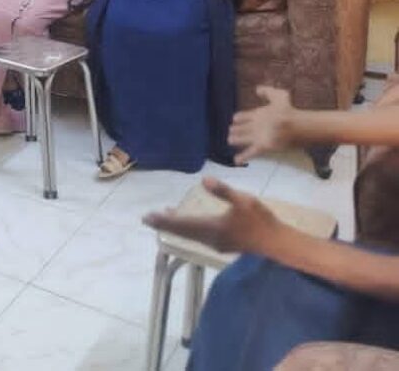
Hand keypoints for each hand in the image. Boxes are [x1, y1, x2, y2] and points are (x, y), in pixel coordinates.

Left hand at [143, 177, 281, 253]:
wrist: (277, 243)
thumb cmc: (261, 221)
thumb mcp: (244, 201)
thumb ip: (223, 191)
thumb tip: (203, 180)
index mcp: (211, 227)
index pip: (181, 224)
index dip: (163, 220)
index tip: (147, 217)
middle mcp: (209, 238)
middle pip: (181, 231)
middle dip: (165, 224)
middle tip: (148, 219)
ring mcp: (215, 243)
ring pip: (189, 235)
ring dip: (175, 227)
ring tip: (163, 218)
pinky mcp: (222, 244)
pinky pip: (198, 236)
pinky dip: (188, 229)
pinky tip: (189, 223)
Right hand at [228, 86, 295, 164]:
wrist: (294, 126)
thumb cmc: (287, 110)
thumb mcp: (278, 96)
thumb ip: (268, 92)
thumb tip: (257, 89)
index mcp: (259, 115)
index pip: (245, 116)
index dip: (239, 117)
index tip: (235, 118)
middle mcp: (256, 126)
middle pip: (243, 128)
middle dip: (236, 130)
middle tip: (230, 131)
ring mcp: (258, 137)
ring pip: (243, 139)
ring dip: (236, 140)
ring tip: (230, 141)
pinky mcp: (261, 146)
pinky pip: (250, 152)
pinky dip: (243, 157)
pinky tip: (237, 160)